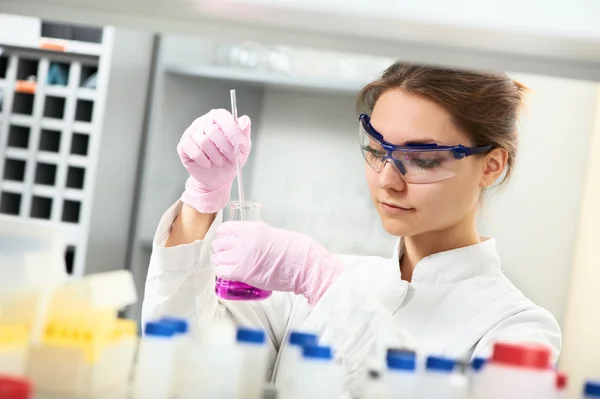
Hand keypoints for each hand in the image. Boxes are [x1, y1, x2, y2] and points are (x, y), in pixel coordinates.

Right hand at [177, 109, 250, 212]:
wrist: (216, 178)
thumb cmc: (228, 160)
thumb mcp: (242, 148)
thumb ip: (244, 133)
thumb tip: (245, 120)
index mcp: (218, 118)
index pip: (222, 116)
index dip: (233, 131)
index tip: (241, 145)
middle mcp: (203, 122)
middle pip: (213, 130)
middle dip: (226, 148)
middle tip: (232, 158)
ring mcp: (191, 133)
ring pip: (203, 141)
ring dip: (215, 156)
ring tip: (220, 162)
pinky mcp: (184, 145)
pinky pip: (193, 151)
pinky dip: (203, 160)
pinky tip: (207, 163)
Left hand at [211, 221, 343, 305]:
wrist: (302, 265)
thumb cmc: (293, 250)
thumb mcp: (271, 233)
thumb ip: (255, 234)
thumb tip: (245, 239)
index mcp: (251, 228)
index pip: (224, 229)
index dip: (223, 235)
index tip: (224, 240)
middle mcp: (243, 240)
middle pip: (218, 243)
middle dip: (221, 249)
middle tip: (226, 254)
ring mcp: (241, 257)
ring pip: (217, 258)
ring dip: (221, 261)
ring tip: (228, 264)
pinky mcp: (243, 273)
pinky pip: (221, 272)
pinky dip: (223, 273)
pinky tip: (230, 273)